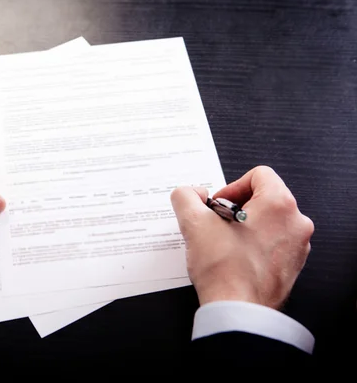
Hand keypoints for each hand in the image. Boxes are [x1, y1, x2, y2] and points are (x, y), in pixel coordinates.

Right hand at [170, 166, 313, 308]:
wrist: (237, 309)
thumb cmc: (225, 270)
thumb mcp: (193, 223)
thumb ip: (185, 197)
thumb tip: (188, 193)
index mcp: (279, 204)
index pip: (259, 174)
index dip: (231, 186)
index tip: (218, 205)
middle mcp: (296, 222)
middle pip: (264, 197)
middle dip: (236, 207)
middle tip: (217, 224)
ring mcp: (298, 245)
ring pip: (268, 220)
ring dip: (245, 226)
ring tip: (224, 243)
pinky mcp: (293, 264)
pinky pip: (273, 242)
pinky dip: (253, 244)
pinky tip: (234, 257)